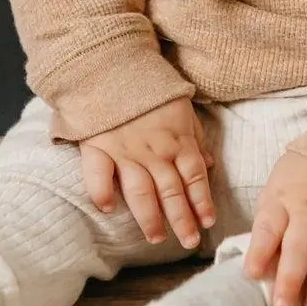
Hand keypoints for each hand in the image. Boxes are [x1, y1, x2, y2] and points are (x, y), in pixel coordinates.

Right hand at [80, 97, 215, 250]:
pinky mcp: (97, 146)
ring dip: (150, 217)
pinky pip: (98, 175)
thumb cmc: (151, 87)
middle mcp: (153, 150)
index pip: (194, 176)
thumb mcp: (182, 107)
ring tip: (157, 238)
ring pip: (140, 191)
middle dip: (182, 219)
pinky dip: (102, 192)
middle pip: (171, 191)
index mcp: (176, 139)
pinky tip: (109, 208)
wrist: (114, 63)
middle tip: (189, 242)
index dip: (202, 201)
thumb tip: (209, 164)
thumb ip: (195, 137)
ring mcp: (124, 150)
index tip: (208, 222)